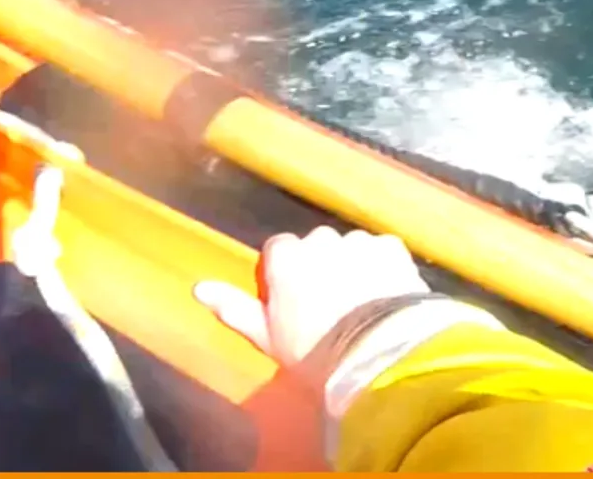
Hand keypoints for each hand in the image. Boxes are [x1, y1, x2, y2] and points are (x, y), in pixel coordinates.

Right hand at [194, 226, 430, 365]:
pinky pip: (382, 253)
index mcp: (286, 257)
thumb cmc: (313, 350)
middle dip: (322, 266)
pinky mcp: (393, 247)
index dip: (287, 275)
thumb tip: (199, 288)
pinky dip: (383, 269)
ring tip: (361, 305)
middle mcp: (321, 239)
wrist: (376, 353)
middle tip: (330, 305)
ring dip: (354, 267)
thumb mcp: (266, 335)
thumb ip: (234, 307)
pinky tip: (385, 297)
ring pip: (352, 249)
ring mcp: (359, 241)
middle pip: (317, 246)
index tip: (294, 301)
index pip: (280, 251)